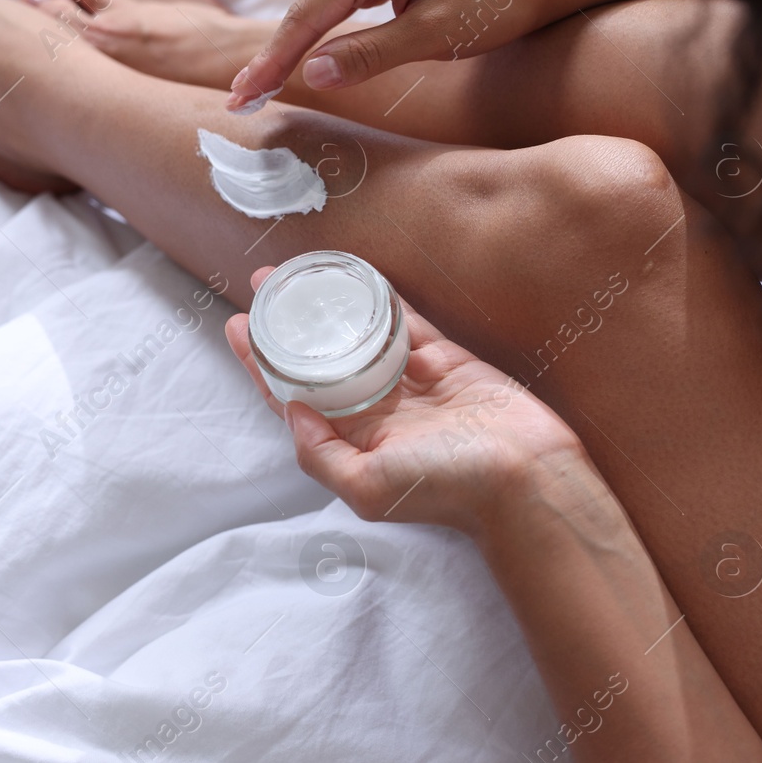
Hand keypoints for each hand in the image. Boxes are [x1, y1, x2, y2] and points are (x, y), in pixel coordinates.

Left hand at [225, 266, 587, 534]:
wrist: (525, 478)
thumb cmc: (448, 490)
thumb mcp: (368, 488)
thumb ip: (321, 456)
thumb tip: (290, 410)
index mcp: (353, 442)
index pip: (294, 396)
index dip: (262, 363)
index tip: (236, 326)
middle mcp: (377, 410)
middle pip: (320, 359)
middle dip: (288, 325)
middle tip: (261, 284)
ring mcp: (411, 382)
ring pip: (359, 334)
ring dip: (329, 305)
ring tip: (297, 272)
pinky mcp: (445, 359)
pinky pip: (405, 321)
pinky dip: (382, 298)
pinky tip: (358, 275)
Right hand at [228, 0, 564, 106]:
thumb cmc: (496, 2)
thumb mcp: (433, 37)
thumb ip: (370, 56)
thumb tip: (312, 75)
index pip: (307, 17)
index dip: (274, 61)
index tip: (244, 95)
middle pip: (304, 11)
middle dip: (274, 58)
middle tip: (239, 104)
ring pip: (317, 9)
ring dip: (291, 49)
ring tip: (256, 91)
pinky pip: (336, 5)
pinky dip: (316, 36)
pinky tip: (294, 63)